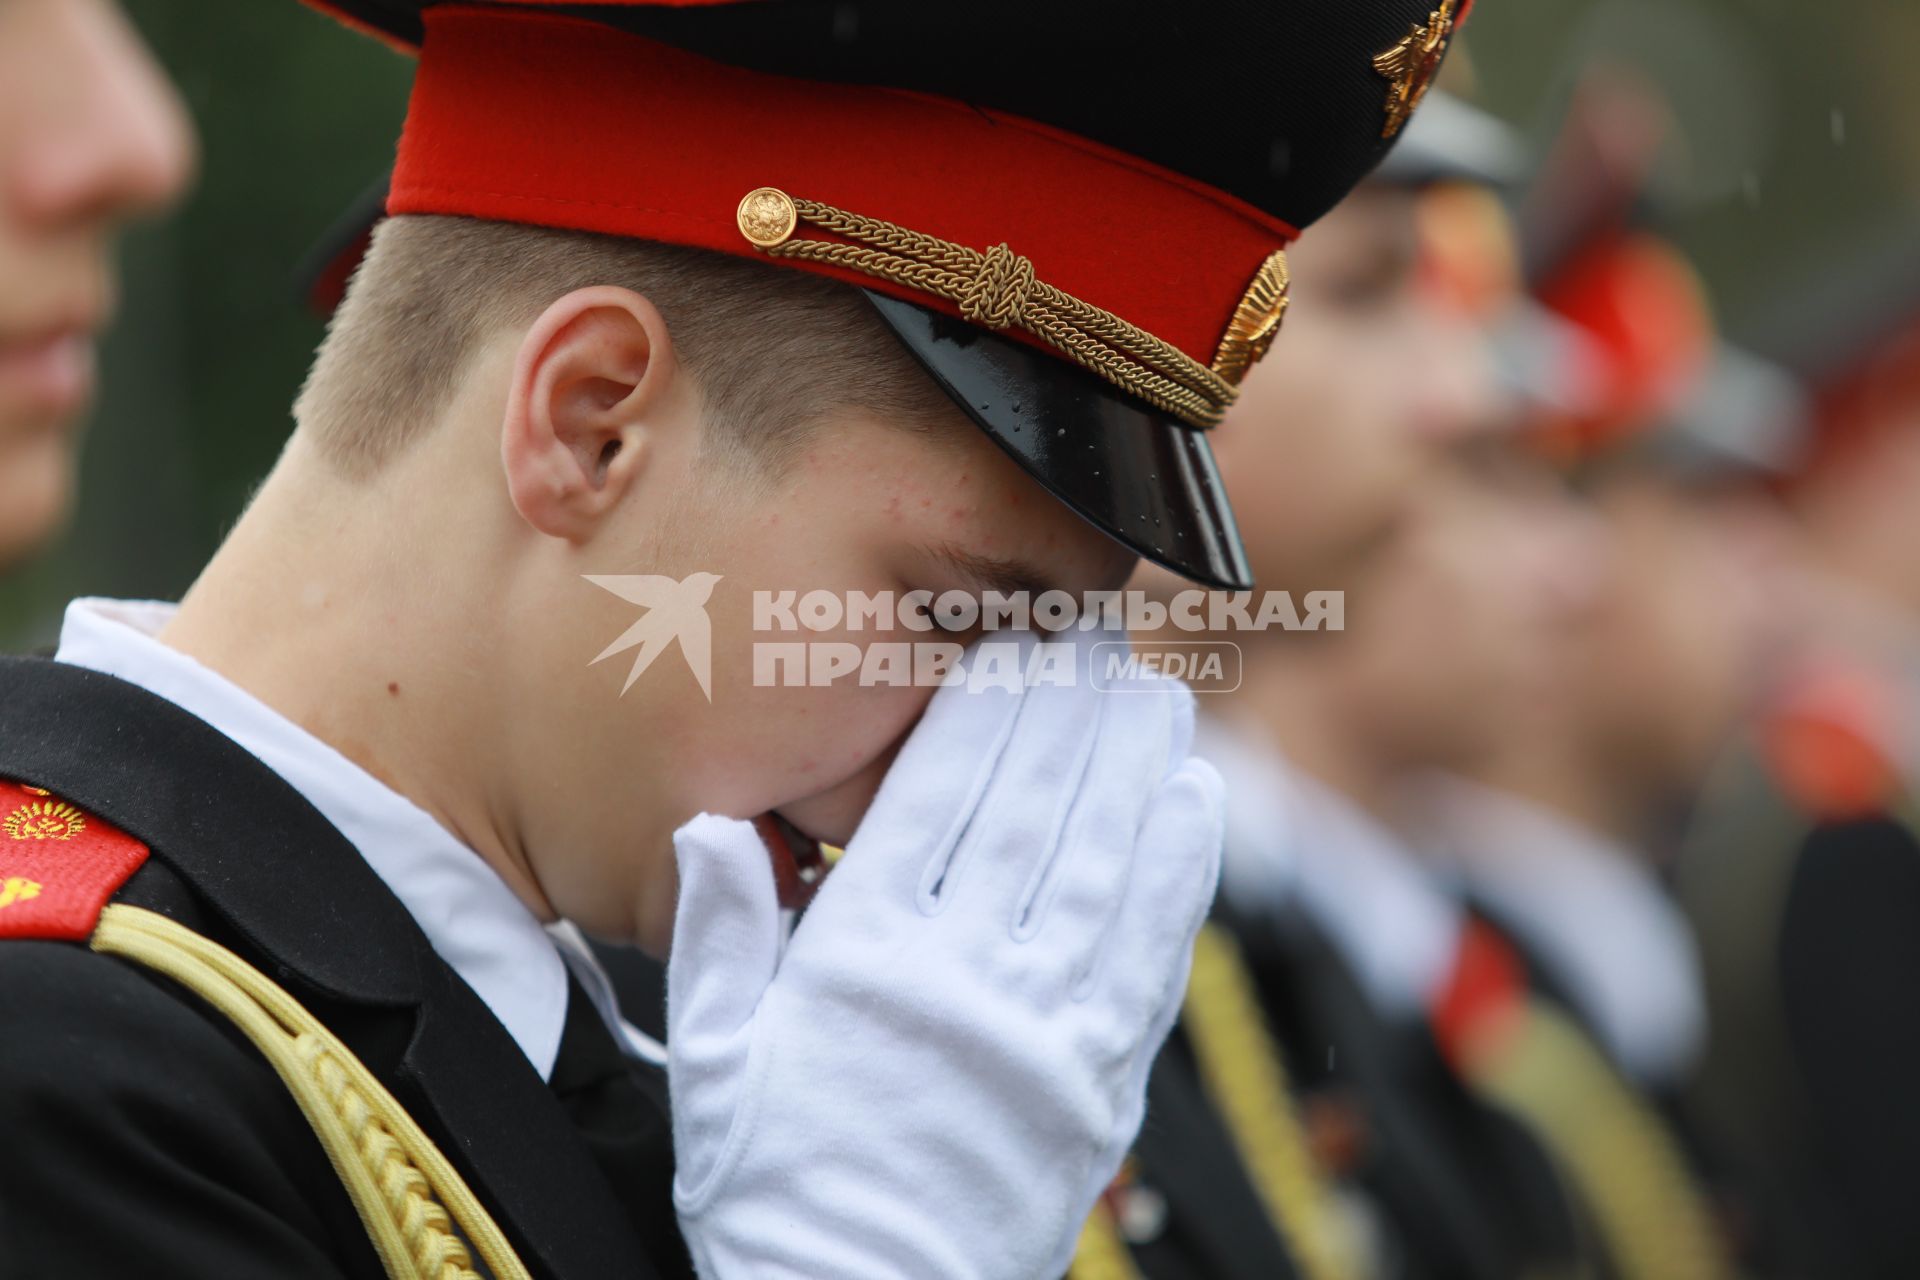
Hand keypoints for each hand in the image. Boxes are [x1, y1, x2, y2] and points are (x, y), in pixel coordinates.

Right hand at [666, 633, 1224, 1277]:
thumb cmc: (778, 1187)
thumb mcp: (716, 1063)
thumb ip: (721, 937)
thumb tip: (708, 825)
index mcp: (864, 962)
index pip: (938, 797)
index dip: (985, 707)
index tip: (1015, 641)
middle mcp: (964, 981)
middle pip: (1031, 810)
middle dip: (1069, 708)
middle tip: (1099, 633)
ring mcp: (1043, 1032)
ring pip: (1104, 867)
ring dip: (1136, 766)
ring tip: (1157, 692)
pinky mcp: (1100, 1083)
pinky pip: (1153, 957)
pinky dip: (1181, 873)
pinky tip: (1195, 804)